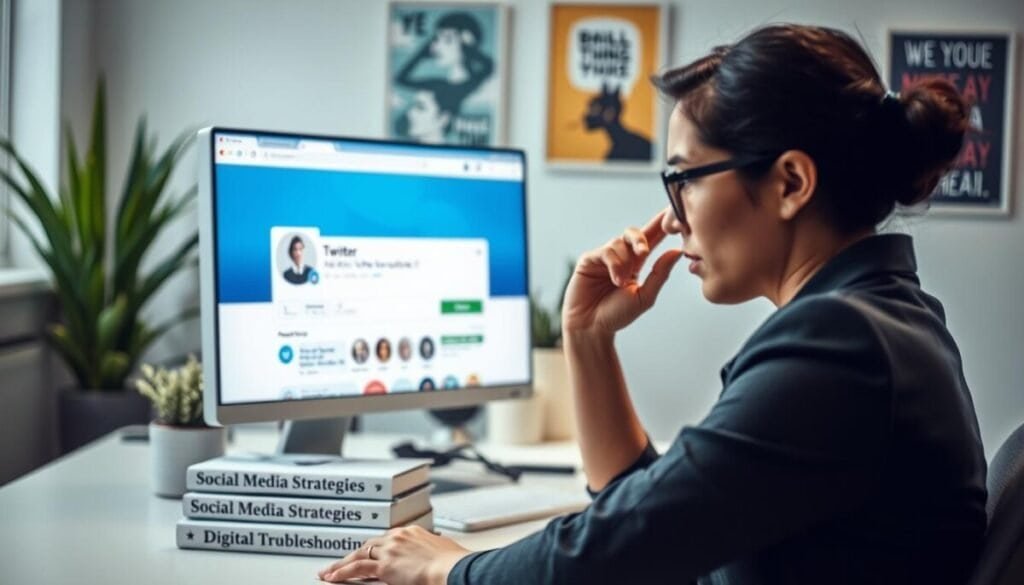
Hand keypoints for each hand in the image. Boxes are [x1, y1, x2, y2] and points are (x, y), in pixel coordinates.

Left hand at [318, 525, 470, 584]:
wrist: (453, 569)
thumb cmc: (454, 563)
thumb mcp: (443, 551)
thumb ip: (432, 550)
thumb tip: (435, 557)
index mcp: (412, 532)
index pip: (387, 539)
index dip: (375, 548)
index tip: (370, 553)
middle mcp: (398, 537)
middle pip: (370, 544)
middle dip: (356, 554)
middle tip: (344, 562)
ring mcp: (390, 550)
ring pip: (359, 555)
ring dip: (343, 564)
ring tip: (330, 572)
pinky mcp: (385, 566)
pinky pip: (358, 568)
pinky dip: (343, 572)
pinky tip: (333, 577)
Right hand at [562, 208, 682, 335]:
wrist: (592, 328)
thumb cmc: (617, 315)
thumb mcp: (644, 296)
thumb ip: (660, 274)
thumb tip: (676, 252)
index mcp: (636, 263)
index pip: (651, 238)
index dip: (660, 223)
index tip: (672, 209)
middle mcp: (620, 257)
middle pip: (633, 233)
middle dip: (640, 239)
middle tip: (643, 252)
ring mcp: (604, 257)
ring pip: (619, 243)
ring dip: (624, 263)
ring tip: (621, 283)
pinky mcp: (589, 260)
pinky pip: (606, 251)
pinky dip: (614, 264)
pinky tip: (615, 280)